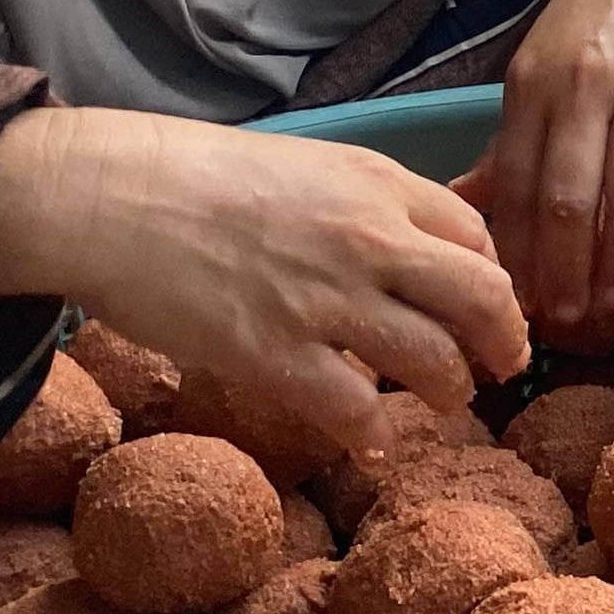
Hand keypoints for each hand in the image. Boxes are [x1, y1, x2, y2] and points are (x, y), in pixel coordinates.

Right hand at [0, 108, 528, 449]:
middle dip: (505, 340)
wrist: (107, 196)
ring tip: (441, 401)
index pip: (479, 237)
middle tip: (503, 367)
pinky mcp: (274, 353)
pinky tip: (375, 447)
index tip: (489, 308)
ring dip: (449, 390)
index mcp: (378, 185)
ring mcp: (324, 299)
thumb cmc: (196, 176)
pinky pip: (355, 411)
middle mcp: (368, 239)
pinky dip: (376, 438)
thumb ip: (366, 204)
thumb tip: (410, 248)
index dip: (494, 278)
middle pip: (484, 298)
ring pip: (435, 360)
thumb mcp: (306, 166)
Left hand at [461, 0, 613, 340]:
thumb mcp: (542, 67)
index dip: (515, 256)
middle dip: (563, 272)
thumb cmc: (603, 7)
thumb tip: (461, 209)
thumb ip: (512, 141)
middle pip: (566, 197)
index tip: (515, 312)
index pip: (515, 189)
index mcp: (532, 89)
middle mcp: (581, 85)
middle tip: (567, 330)